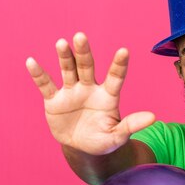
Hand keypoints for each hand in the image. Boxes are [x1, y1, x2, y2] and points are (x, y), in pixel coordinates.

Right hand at [26, 32, 154, 154]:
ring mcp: (71, 92)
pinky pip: (46, 85)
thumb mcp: (118, 136)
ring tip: (61, 43)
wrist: (82, 148)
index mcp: (107, 96)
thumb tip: (153, 117)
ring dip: (64, 57)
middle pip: (87, 67)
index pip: (115, 77)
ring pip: (68, 70)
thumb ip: (132, 125)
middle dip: (84, 52)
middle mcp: (89, 89)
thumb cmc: (104, 140)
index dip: (119, 65)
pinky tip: (31, 62)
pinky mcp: (54, 100)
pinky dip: (39, 74)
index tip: (124, 51)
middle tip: (80, 37)